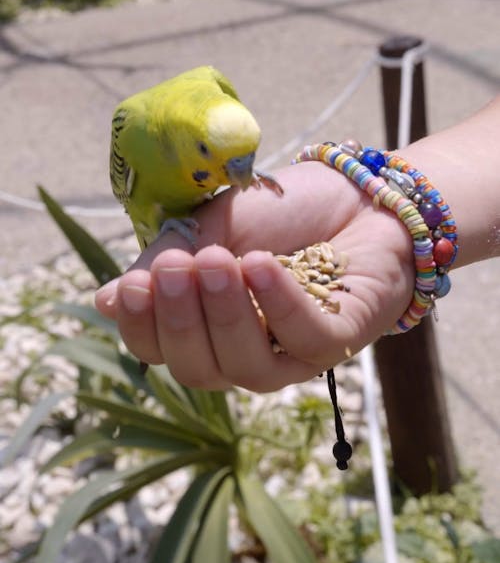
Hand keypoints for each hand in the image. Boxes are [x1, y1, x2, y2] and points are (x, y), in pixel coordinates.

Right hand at [95, 161, 413, 391]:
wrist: (356, 192)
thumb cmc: (281, 213)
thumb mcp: (213, 227)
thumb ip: (167, 261)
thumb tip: (104, 301)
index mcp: (206, 328)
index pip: (159, 350)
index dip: (140, 326)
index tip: (130, 286)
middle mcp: (244, 352)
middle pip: (198, 370)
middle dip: (180, 320)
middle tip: (176, 266)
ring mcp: (293, 355)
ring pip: (247, 367)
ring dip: (226, 315)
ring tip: (219, 261)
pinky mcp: (340, 341)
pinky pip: (305, 342)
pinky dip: (279, 305)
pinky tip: (261, 267)